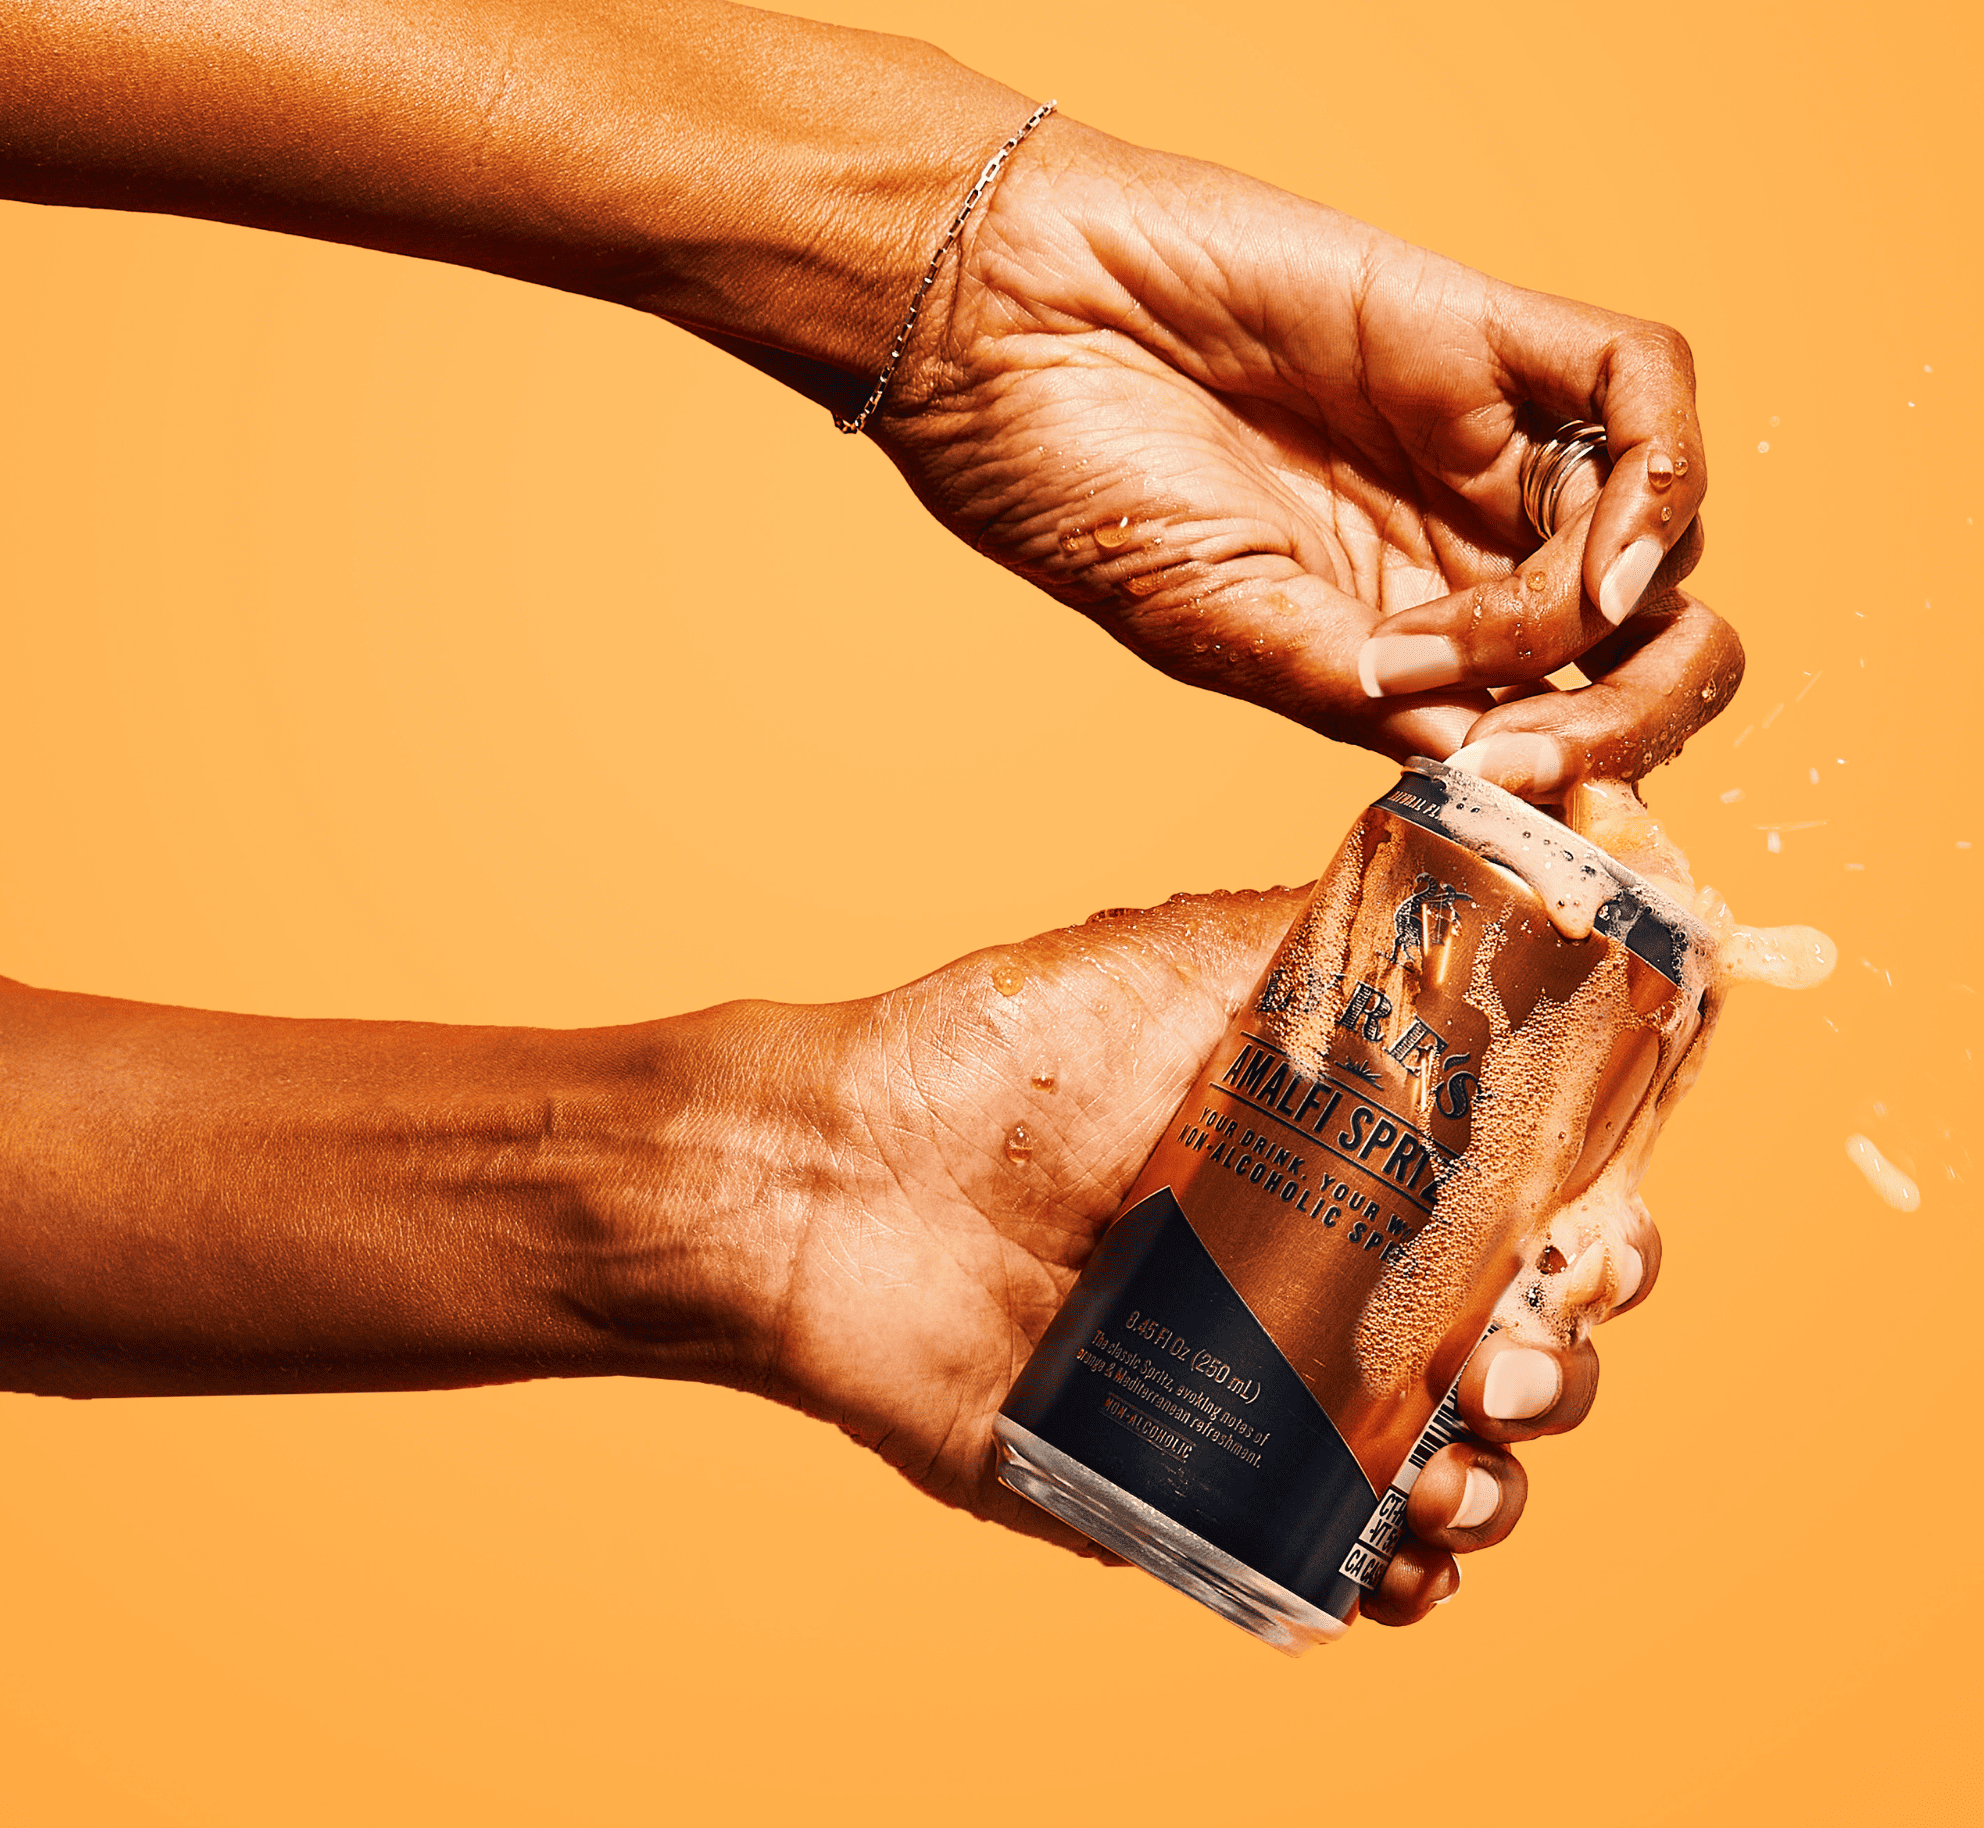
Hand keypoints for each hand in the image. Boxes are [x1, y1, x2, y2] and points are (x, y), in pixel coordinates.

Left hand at [708, 885, 1658, 1627]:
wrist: (836, 1184)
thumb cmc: (1004, 1054)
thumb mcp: (1180, 959)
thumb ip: (1333, 931)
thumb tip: (1487, 854)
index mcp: (1348, 1156)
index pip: (1527, 1209)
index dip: (1599, 1241)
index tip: (1595, 1253)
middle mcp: (1326, 1275)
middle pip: (1522, 1345)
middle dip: (1562, 1367)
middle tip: (1515, 1361)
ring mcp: (1268, 1390)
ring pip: (1452, 1464)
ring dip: (1498, 1485)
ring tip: (1452, 1476)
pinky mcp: (1196, 1488)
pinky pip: (1330, 1559)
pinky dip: (1397, 1580)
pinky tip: (1399, 1564)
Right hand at [879, 120, 1744, 799]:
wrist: (1000, 327)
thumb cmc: (1073, 484)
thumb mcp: (1217, 630)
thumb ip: (1361, 692)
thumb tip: (1504, 770)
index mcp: (1398, 638)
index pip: (1565, 715)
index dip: (1582, 767)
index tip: (1506, 791)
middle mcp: (1458, 546)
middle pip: (1649, 636)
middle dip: (1644, 708)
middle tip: (1549, 743)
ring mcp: (1476, 441)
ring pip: (1660, 526)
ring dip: (1597, 609)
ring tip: (1450, 630)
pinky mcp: (1476, 332)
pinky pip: (1641, 380)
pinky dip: (1660, 471)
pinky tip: (1597, 548)